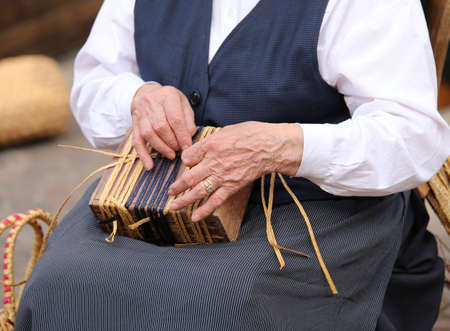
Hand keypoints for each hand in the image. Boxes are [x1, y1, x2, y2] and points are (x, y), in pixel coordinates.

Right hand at [130, 83, 196, 169]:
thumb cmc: (169, 101)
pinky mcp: (134, 125)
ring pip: (149, 134)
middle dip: (172, 142)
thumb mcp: (183, 103)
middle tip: (180, 149)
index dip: (182, 135)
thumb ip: (188, 119)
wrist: (146, 93)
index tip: (188, 147)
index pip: (175, 118)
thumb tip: (189, 136)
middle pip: (161, 127)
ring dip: (162, 148)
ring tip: (171, 154)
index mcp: (168, 96)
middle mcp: (152, 103)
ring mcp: (141, 114)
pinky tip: (149, 166)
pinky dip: (143, 155)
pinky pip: (136, 141)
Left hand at [168, 121, 302, 220]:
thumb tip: (194, 152)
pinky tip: (194, 217)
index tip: (185, 164)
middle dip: (176, 186)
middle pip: (188, 177)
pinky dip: (204, 210)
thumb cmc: (250, 135)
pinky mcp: (231, 186)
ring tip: (173, 206)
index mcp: (210, 146)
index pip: (188, 157)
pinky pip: (215, 201)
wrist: (269, 147)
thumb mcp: (225, 131)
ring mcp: (222, 176)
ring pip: (198, 191)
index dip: (184, 161)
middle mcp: (213, 163)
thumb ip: (207, 142)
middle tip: (169, 191)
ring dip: (183, 200)